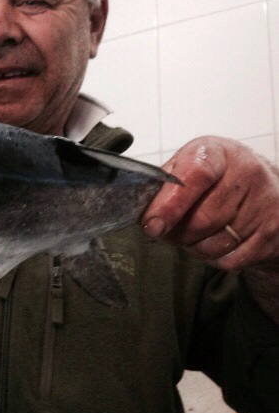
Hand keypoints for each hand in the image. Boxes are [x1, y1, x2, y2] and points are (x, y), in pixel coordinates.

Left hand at [140, 136, 278, 271]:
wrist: (264, 186)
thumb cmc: (214, 178)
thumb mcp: (186, 168)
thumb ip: (163, 188)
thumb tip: (147, 219)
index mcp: (218, 153)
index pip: (196, 174)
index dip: (170, 204)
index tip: (152, 226)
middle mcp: (248, 173)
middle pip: (201, 220)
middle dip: (177, 233)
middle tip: (168, 230)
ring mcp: (265, 203)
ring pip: (213, 243)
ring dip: (193, 247)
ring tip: (193, 233)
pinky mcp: (273, 231)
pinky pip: (230, 259)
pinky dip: (213, 258)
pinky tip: (213, 241)